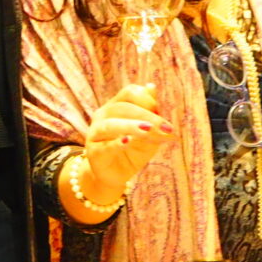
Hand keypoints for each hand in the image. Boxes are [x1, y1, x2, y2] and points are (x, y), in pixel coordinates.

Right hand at [79, 83, 174, 204]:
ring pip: (111, 124)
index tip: (167, 116)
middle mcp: (103, 115)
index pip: (130, 93)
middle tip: (167, 127)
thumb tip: (152, 86)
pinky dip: (117, 143)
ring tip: (148, 129)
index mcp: (116, 105)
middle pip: (123, 107)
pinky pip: (105, 145)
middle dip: (147, 116)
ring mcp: (95, 133)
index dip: (148, 100)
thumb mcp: (148, 132)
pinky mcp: (93, 152)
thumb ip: (150, 112)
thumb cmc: (133, 150)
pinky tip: (128, 141)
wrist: (115, 175)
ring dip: (131, 125)